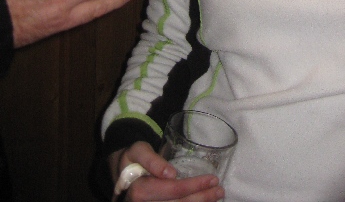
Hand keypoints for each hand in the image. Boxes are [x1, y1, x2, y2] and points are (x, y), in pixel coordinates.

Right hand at [110, 143, 224, 201]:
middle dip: (201, 199)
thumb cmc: (132, 158)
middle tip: (220, 190)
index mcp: (139, 191)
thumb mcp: (138, 151)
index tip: (212, 179)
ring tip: (216, 197)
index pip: (172, 191)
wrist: (120, 174)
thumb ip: (151, 160)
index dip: (193, 186)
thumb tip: (171, 173)